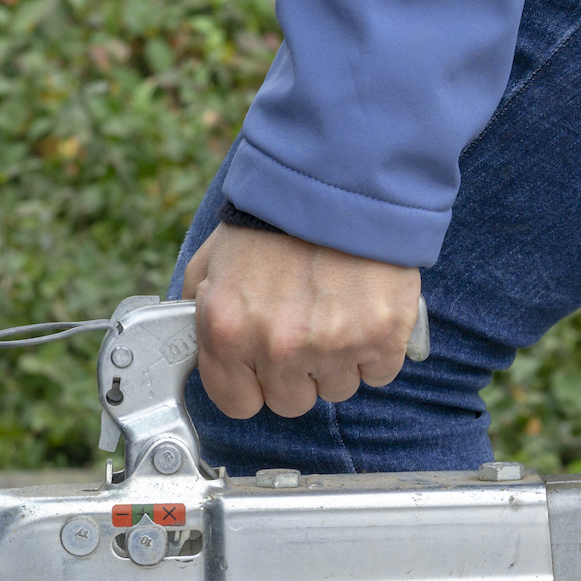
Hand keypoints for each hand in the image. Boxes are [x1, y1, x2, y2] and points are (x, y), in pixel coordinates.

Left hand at [183, 223, 420, 418]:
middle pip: (292, 402)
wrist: (340, 176)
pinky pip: (379, 372)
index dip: (253, 385)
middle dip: (298, 372)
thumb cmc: (276, 216)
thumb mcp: (213, 259)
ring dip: (339, 360)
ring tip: (337, 310)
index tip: (263, 369)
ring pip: (338, 389)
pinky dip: (377, 349)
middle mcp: (277, 344)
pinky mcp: (381, 336)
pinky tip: (366, 312)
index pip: (239, 404)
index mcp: (228, 329)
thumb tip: (199, 347)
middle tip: (306, 326)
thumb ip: (200, 309)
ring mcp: (332, 344)